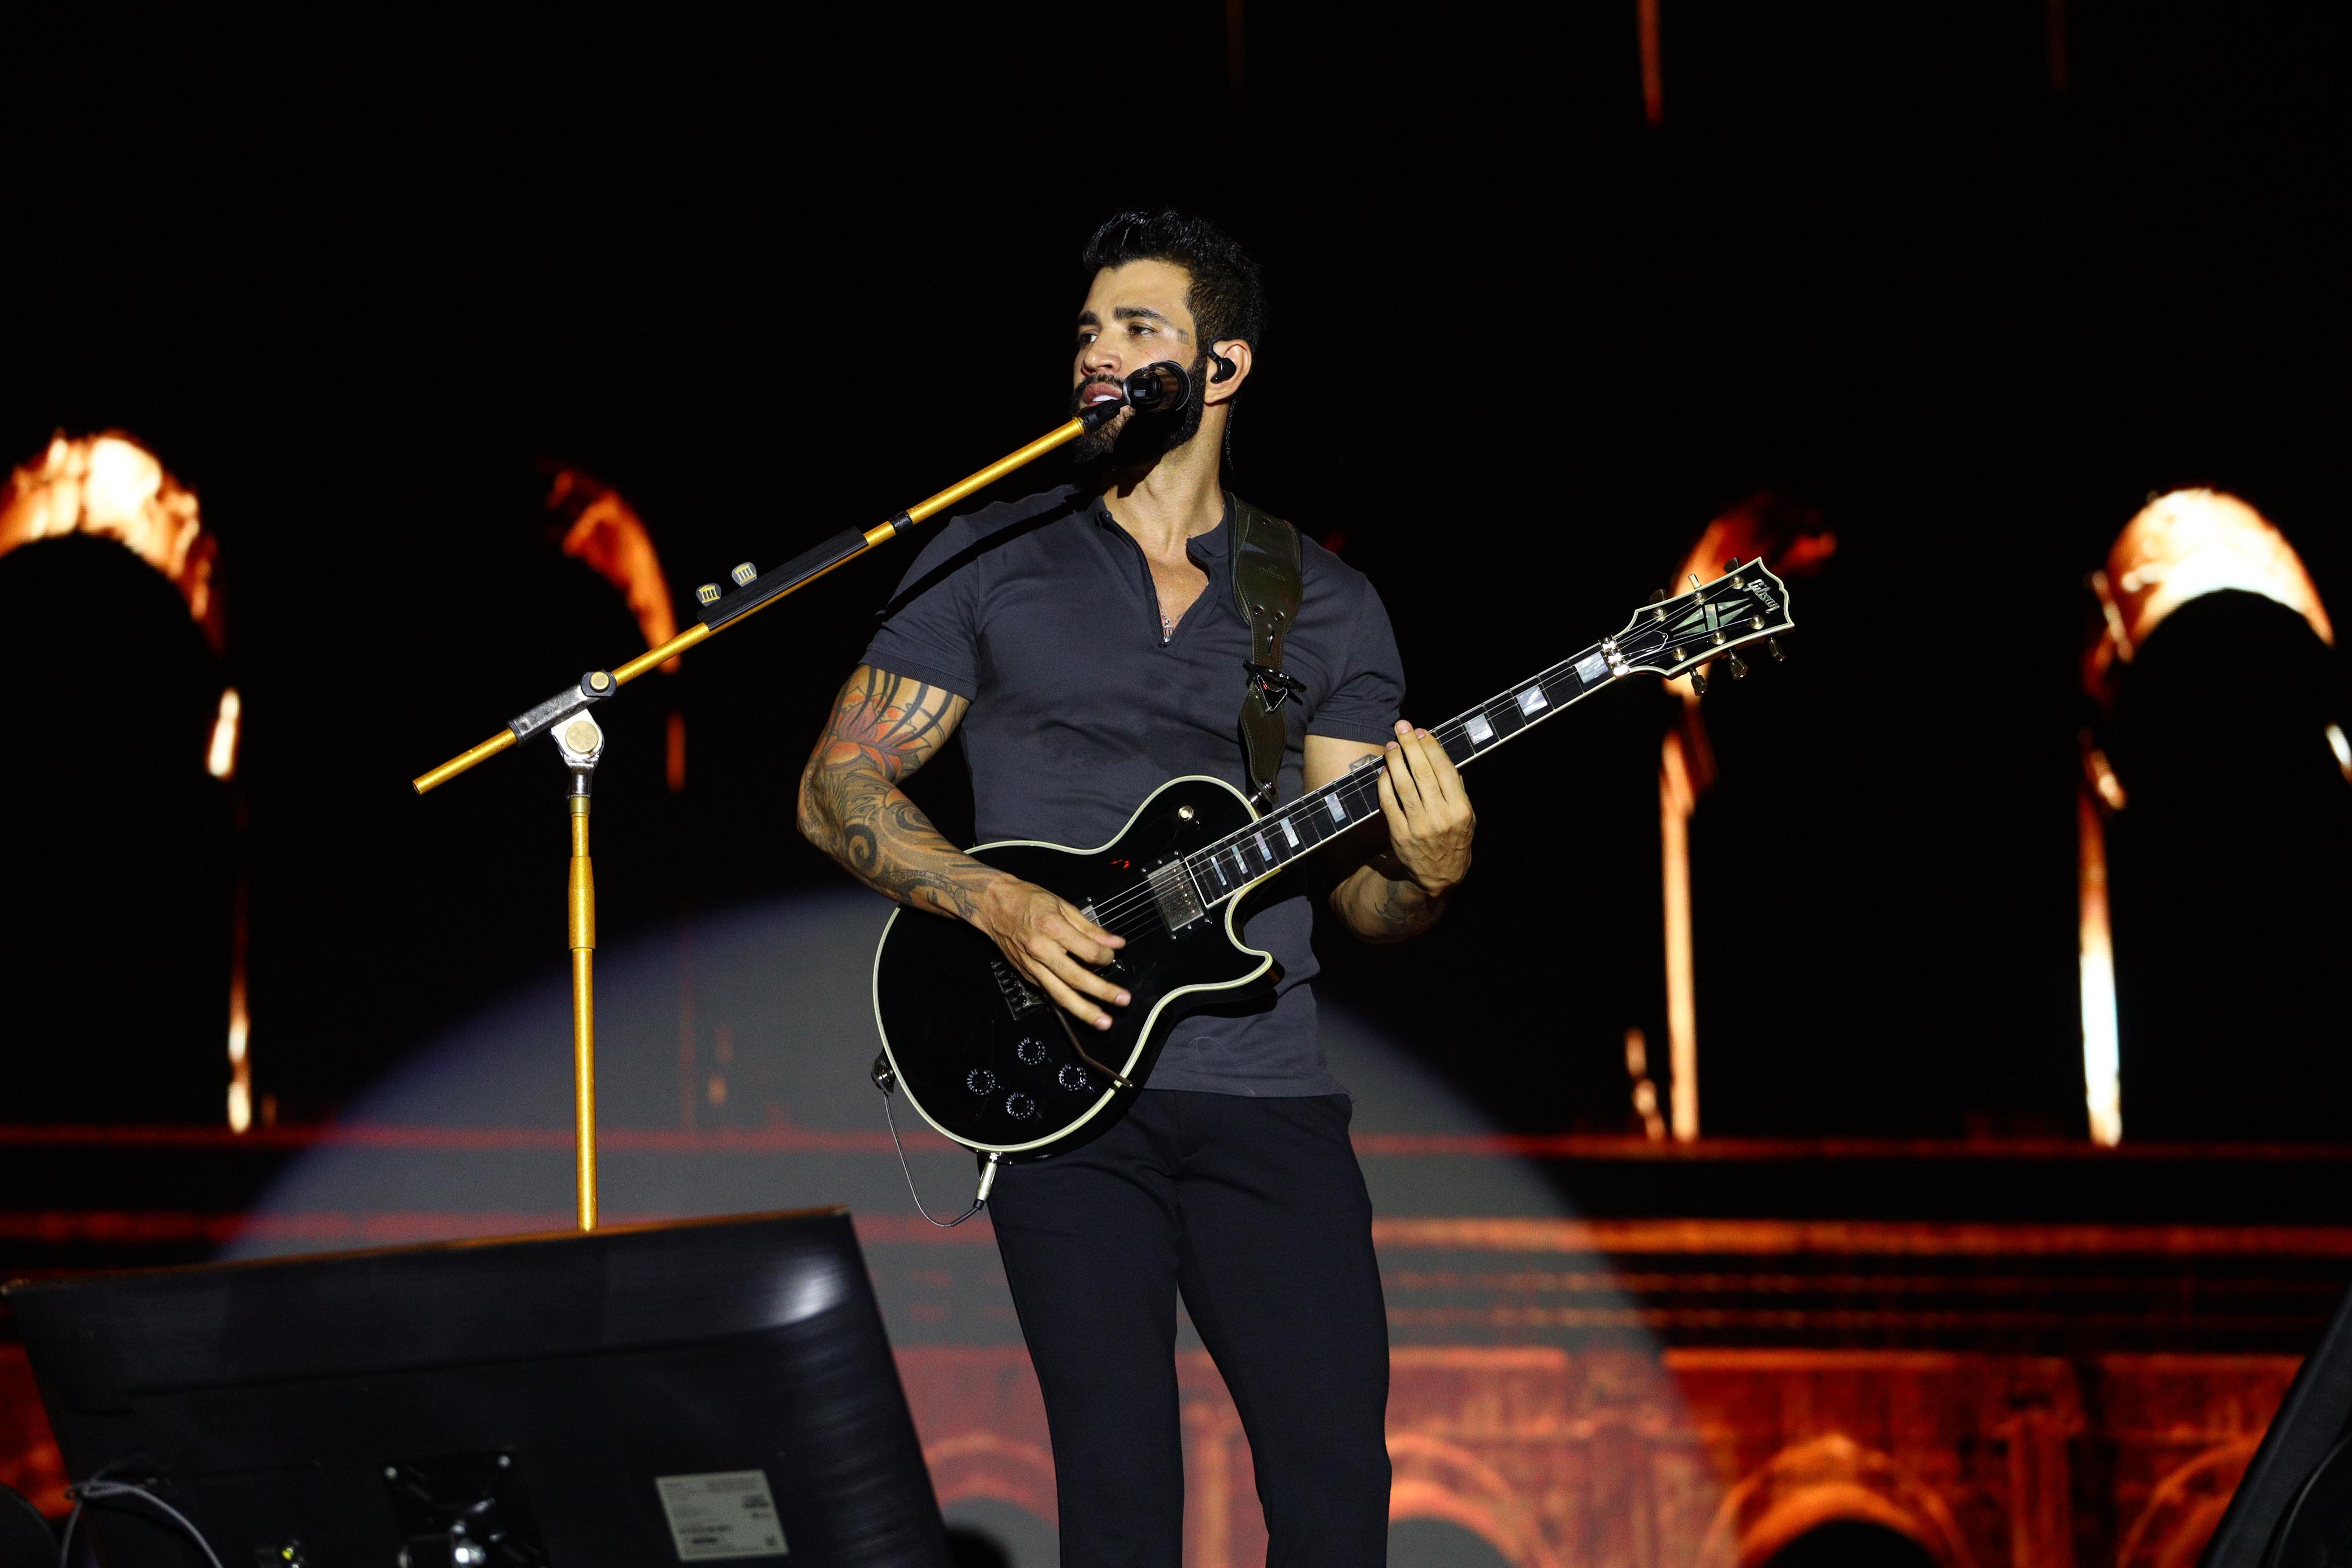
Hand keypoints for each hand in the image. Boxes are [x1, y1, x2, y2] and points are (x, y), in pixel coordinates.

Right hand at [972, 875, 1129, 1029]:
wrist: (993, 905)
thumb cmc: (1028, 900)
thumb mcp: (1062, 905)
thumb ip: (1090, 928)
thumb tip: (1116, 944)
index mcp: (1053, 928)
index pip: (1088, 951)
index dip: (1106, 956)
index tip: (1112, 955)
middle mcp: (1042, 951)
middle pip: (1076, 978)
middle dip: (1102, 992)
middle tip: (1123, 1001)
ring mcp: (1032, 967)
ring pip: (1060, 994)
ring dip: (1084, 1011)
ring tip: (1103, 1022)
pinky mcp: (1026, 976)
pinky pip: (1049, 993)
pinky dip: (1066, 1003)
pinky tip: (1082, 1012)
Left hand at [1375, 719, 1474, 896]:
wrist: (1439, 875)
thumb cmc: (1455, 839)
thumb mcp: (1468, 817)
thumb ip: (1458, 790)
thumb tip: (1443, 758)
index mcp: (1460, 809)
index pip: (1444, 770)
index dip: (1431, 747)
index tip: (1422, 731)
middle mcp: (1440, 816)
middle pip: (1422, 773)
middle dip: (1410, 746)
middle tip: (1402, 727)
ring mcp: (1418, 826)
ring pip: (1403, 785)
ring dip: (1395, 761)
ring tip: (1391, 745)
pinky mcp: (1399, 834)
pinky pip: (1388, 803)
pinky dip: (1384, 784)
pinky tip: (1384, 771)